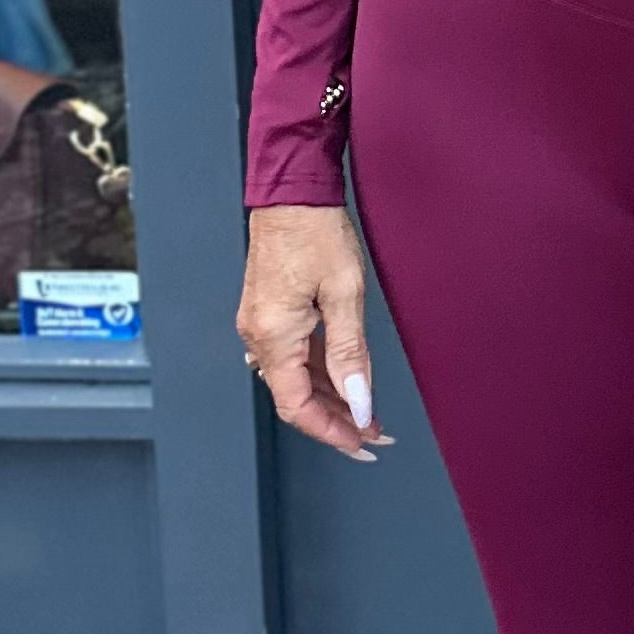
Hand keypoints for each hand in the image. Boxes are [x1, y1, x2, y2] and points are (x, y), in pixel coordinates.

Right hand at [238, 204, 395, 460]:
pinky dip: (318, 374)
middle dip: (336, 419)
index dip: (331, 432)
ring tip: (366, 412)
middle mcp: (258, 336)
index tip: (363, 444)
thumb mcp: (345, 294)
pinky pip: (291, 356)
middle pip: (295, 398)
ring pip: (294, 379)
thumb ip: (350, 355)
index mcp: (273, 336)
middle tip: (375, 433)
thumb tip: (359, 402)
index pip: (297, 408)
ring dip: (329, 399)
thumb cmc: (315, 231)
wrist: (292, 190)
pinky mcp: (268, 312)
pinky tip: (344, 379)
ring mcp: (260, 324)